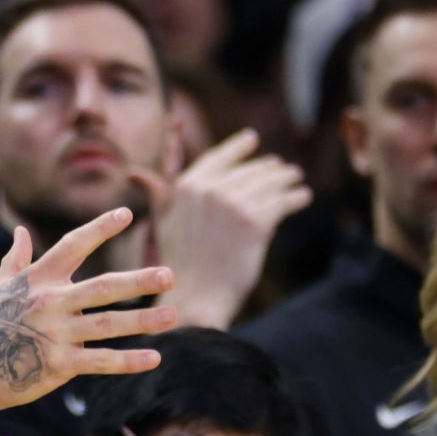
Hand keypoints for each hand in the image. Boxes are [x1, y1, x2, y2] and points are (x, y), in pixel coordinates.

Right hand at [0, 211, 178, 412]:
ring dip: (143, 321)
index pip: (73, 245)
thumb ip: (15, 259)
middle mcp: (50, 303)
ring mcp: (55, 334)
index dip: (100, 229)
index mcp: (38, 280)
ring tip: (173, 315)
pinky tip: (154, 358)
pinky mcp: (59, 365)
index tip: (127, 215)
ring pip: (107, 324)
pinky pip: (100, 361)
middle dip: (137, 281)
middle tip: (169, 275)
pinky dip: (127, 361)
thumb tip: (21, 230)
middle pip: (102, 288)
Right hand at [128, 129, 310, 329]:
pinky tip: (303, 197)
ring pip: (269, 183)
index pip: (219, 158)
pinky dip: (296, 198)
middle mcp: (210, 190)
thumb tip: (133, 172)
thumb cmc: (178, 264)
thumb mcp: (162, 223)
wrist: (195, 296)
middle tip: (283, 168)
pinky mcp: (256, 223)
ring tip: (295, 178)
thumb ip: (159, 194)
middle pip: (248, 170)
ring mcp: (234, 205)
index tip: (252, 139)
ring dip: (286, 179)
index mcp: (187, 187)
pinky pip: (282, 202)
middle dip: (269, 168)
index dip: (237, 147)